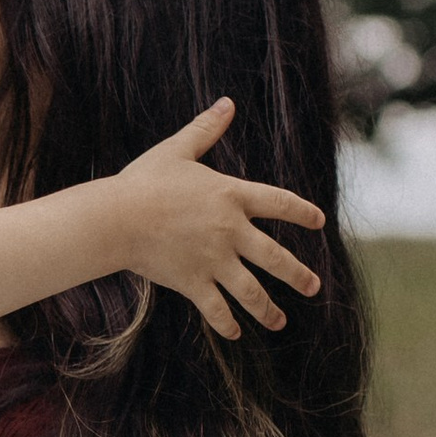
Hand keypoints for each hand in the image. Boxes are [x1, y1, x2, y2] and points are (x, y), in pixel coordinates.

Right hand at [103, 99, 323, 338]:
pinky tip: (236, 334)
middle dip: (299, 275)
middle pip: (277, 258)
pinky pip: (217, 309)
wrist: (117, 217)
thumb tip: (228, 103)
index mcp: (232, 195)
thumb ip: (206, 129)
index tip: (318, 222)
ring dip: (269, 310)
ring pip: (252, 291)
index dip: (303, 212)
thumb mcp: (177, 149)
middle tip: (314, 287)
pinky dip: (227, 324)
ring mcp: (214, 260)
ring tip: (281, 322)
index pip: (280, 203)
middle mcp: (231, 230)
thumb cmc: (143, 181)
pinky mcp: (194, 282)